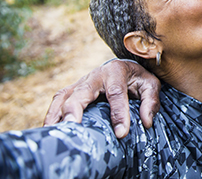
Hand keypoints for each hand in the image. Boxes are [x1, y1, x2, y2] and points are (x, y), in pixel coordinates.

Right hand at [43, 59, 160, 138]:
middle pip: (82, 92)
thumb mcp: (150, 85)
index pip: (116, 93)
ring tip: (58, 132)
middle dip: (76, 109)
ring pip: (65, 96)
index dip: (118, 113)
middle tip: (74, 126)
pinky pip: (58, 101)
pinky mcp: (72, 90)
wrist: (125, 68)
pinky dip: (52, 114)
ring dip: (58, 113)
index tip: (121, 133)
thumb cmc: (137, 78)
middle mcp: (95, 75)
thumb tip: (146, 122)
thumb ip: (150, 101)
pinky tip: (51, 129)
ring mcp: (81, 82)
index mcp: (116, 71)